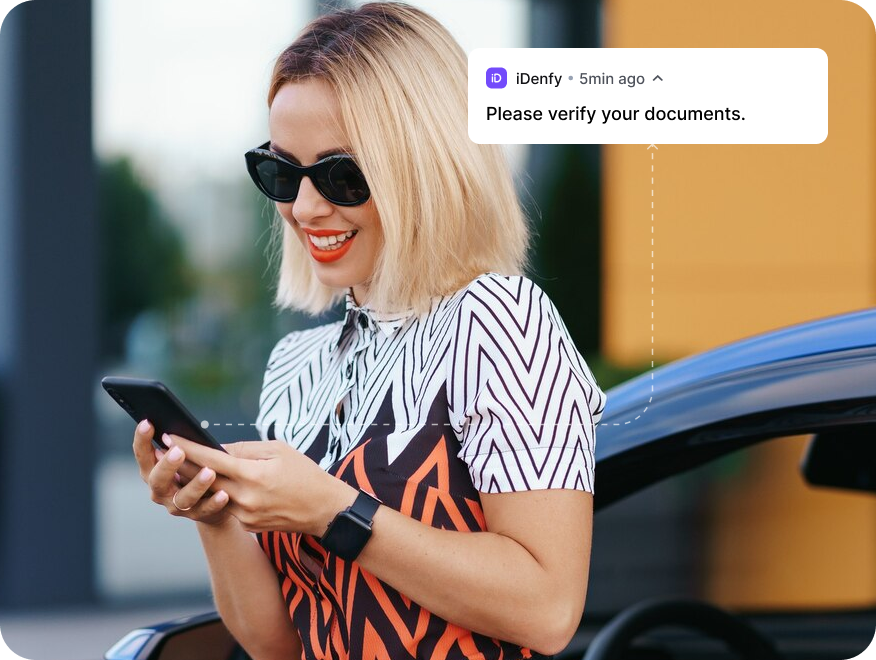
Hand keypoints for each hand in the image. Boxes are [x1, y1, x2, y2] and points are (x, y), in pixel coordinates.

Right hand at [132, 420, 231, 525]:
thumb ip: (181, 446)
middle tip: (178, 451)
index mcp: (153, 471)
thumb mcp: (186, 457)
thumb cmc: (195, 470)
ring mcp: (176, 505)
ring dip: (196, 484)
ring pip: (183, 498)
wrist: (210, 504)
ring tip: (209, 472)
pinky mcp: (197, 515)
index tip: (147, 423)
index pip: (143, 454)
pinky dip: (214, 502)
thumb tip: (181, 426)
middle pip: (157, 479)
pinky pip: (205, 509)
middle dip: (167, 465)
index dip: (142, 439)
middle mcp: (160, 490)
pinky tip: (223, 494)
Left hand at [163, 434, 357, 535]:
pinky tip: (213, 484)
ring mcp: (245, 515)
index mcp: (253, 475)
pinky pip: (228, 506)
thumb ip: (246, 448)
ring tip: (184, 466)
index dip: (188, 448)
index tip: (169, 437)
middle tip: (165, 451)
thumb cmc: (305, 474)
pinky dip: (220, 494)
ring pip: (213, 494)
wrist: (325, 510)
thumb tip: (218, 448)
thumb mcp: (279, 450)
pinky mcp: (248, 525)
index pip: (211, 459)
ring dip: (199, 481)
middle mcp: (245, 498)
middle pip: (204, 479)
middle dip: (183, 465)